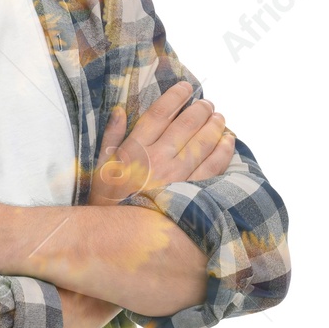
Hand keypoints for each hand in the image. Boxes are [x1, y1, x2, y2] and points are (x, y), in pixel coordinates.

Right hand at [88, 81, 237, 206]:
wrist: (117, 239)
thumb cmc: (107, 201)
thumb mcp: (100, 167)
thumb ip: (110, 137)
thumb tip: (119, 110)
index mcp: (134, 149)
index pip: (159, 113)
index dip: (175, 96)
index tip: (186, 87)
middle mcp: (157, 159)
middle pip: (186, 124)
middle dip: (200, 109)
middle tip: (207, 103)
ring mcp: (175, 177)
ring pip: (203, 143)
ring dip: (215, 126)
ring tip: (220, 117)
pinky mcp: (190, 194)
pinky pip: (213, 167)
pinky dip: (223, 151)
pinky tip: (228, 141)